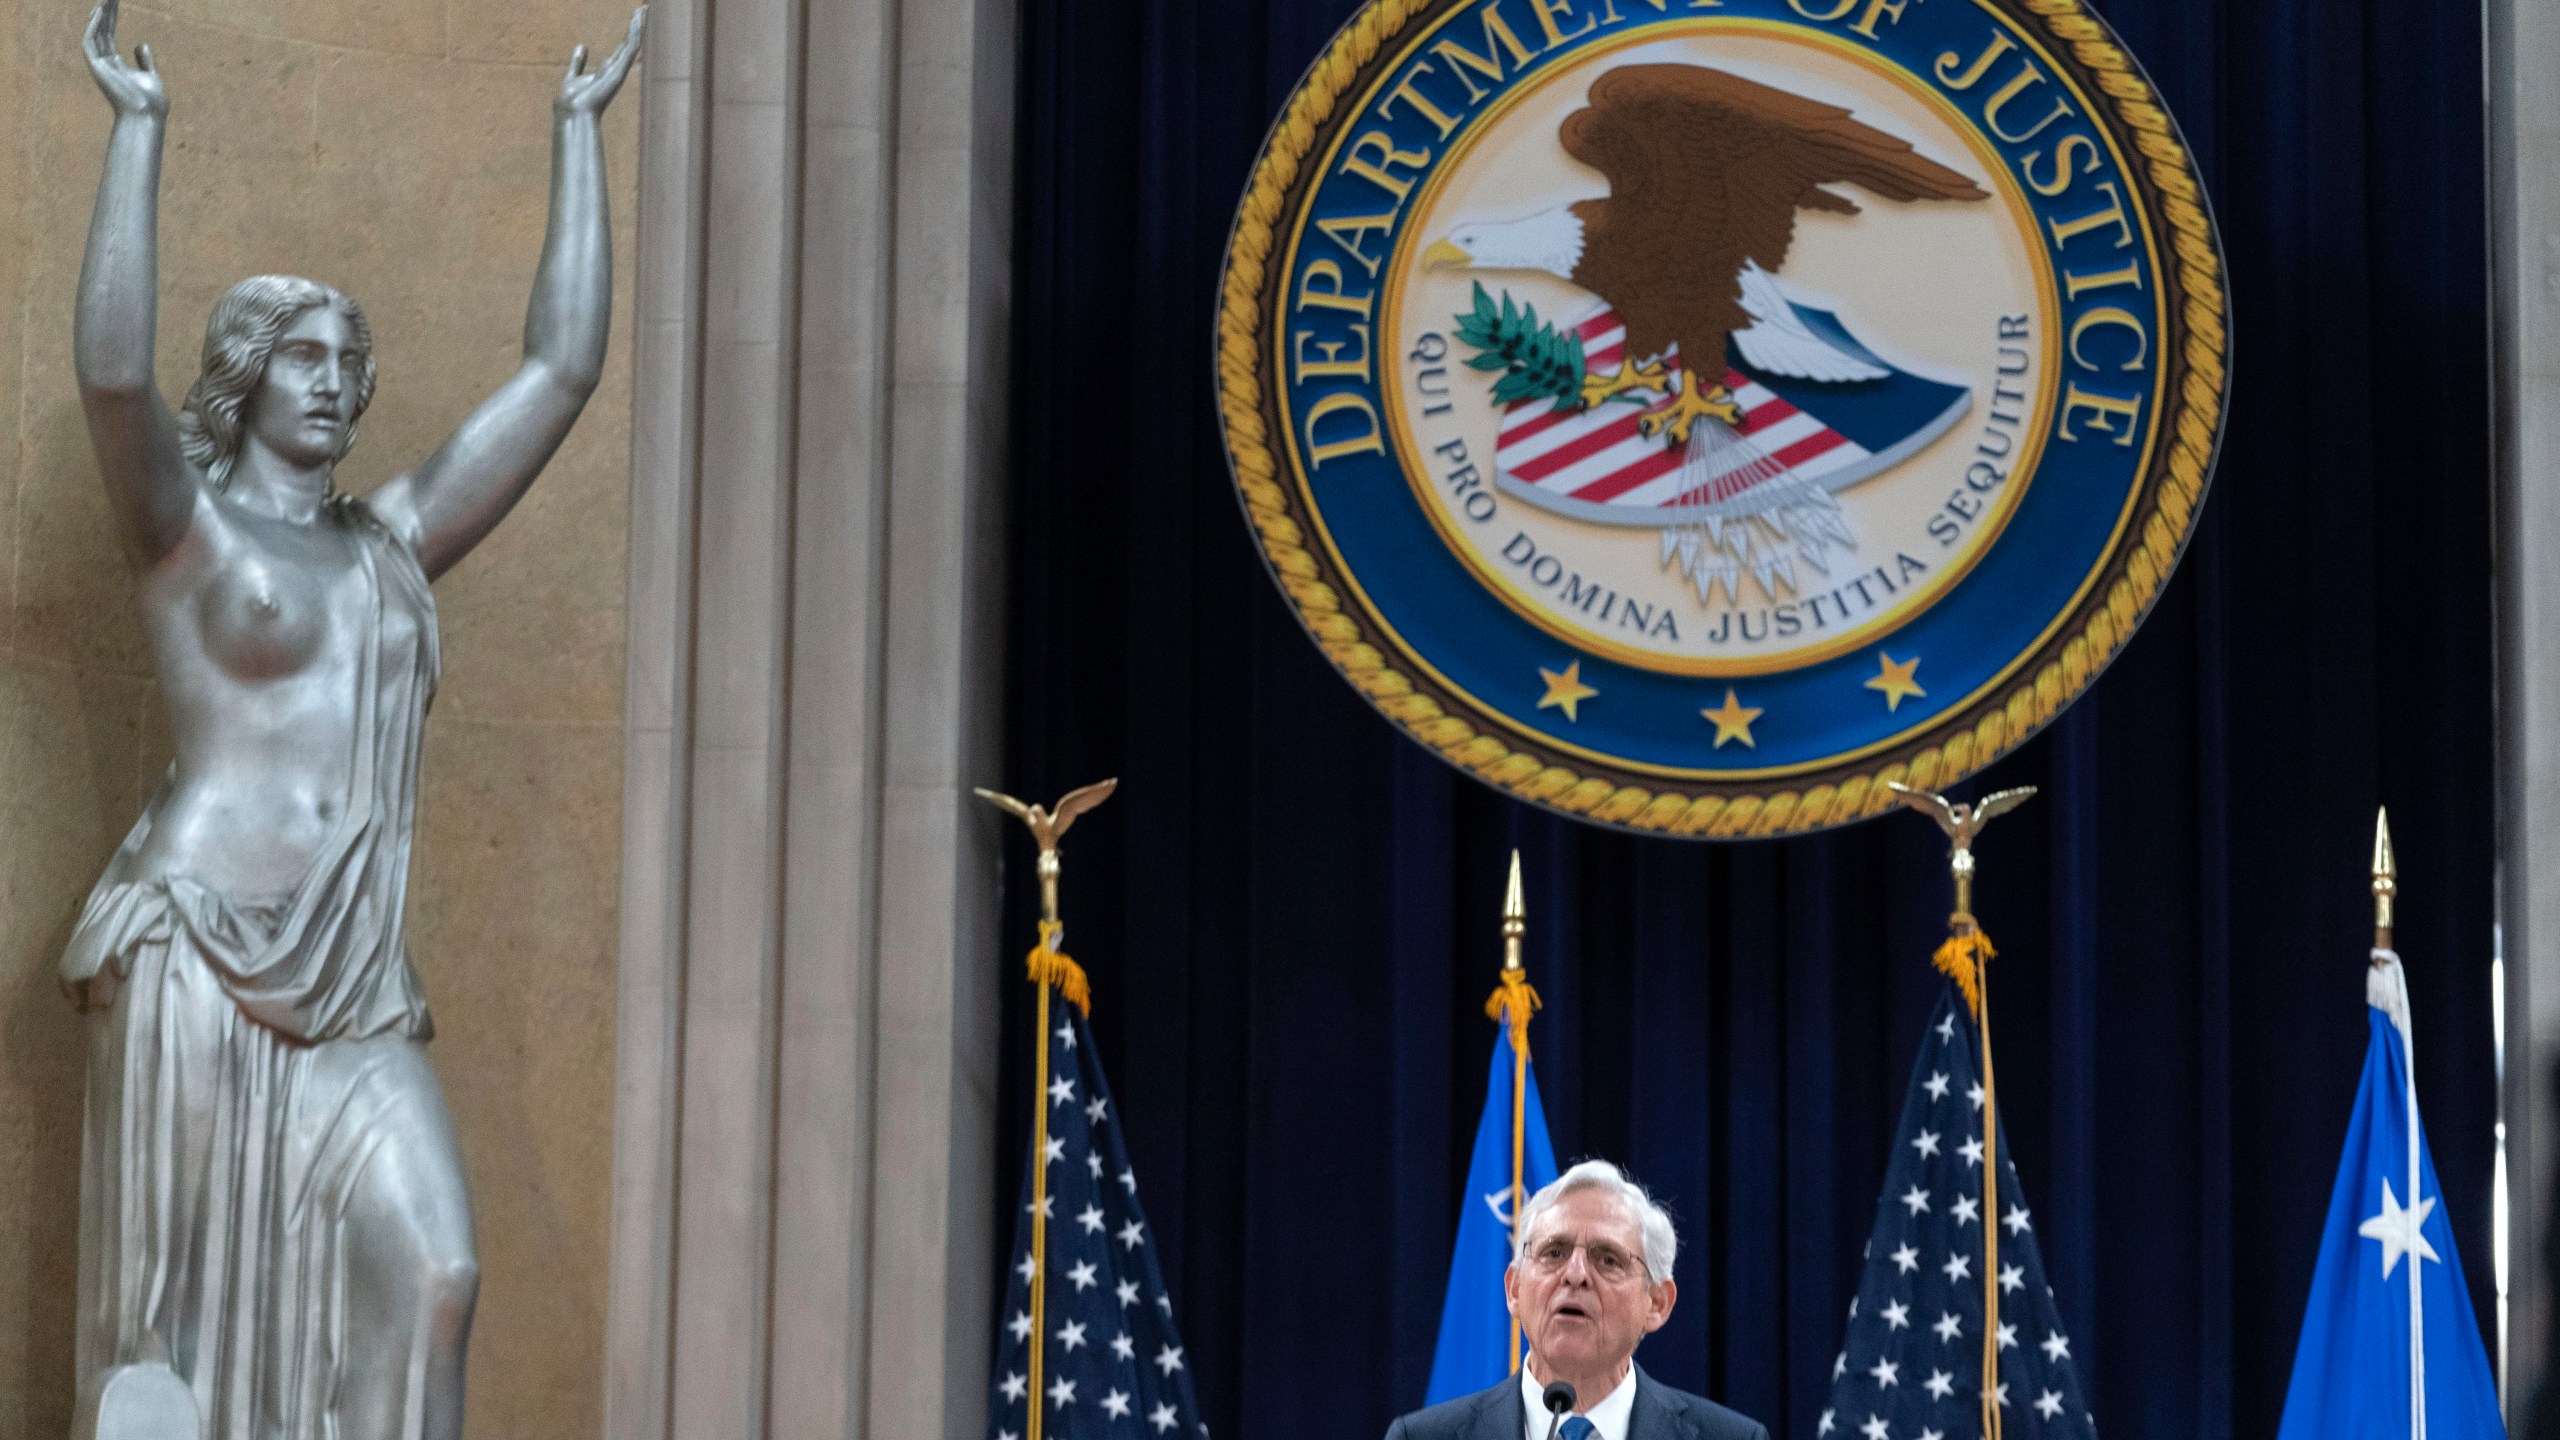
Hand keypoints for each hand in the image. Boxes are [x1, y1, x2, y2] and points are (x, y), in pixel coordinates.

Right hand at [82, 0, 166, 119]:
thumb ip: (144, 61)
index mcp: (115, 63)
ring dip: (99, 14)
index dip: (111, 16)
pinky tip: (101, 11)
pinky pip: (90, 41)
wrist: (148, 116)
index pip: (109, 33)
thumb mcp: (151, 76)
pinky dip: (93, 26)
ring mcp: (99, 64)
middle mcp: (104, 61)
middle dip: (104, 10)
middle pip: (100, 29)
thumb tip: (142, 43)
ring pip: (94, 32)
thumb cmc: (151, 102)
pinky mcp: (96, 67)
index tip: (115, 1)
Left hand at [556, 7, 643, 118]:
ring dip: (638, 25)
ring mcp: (619, 69)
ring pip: (632, 43)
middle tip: (643, 9)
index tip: (633, 20)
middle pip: (629, 44)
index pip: (620, 49)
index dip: (627, 34)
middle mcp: (616, 69)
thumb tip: (581, 46)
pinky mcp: (620, 69)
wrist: (574, 111)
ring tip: (643, 8)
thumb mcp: (574, 75)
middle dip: (636, 26)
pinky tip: (638, 18)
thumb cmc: (573, 99)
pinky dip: (634, 32)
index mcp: (607, 71)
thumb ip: (578, 63)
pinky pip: (630, 47)